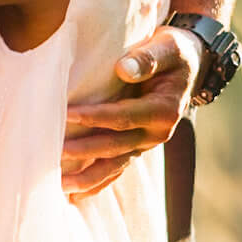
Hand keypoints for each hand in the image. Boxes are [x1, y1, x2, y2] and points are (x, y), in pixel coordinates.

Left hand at [61, 25, 205, 199]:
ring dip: (87, 177)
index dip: (95, 117)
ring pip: (115, 165)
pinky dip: (97, 183)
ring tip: (59, 185)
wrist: (188, 65)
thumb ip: (148, 58)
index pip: (124, 117)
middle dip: (84, 151)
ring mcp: (147, 143)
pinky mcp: (137, 147)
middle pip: (115, 146)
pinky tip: (75, 194)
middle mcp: (157, 133)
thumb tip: (124, 69)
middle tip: (53, 152)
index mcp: (164, 110)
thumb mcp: (167, 47)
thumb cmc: (173, 52)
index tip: (66, 114)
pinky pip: (117, 169)